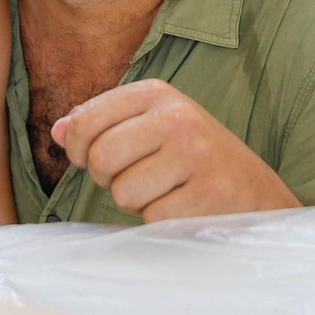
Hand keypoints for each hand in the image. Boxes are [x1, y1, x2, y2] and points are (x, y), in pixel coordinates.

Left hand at [51, 79, 300, 221]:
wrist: (257, 193)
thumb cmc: (194, 160)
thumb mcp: (152, 126)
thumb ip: (102, 124)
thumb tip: (57, 131)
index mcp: (157, 94)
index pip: (85, 121)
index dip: (77, 149)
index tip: (92, 159)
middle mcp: (177, 117)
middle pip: (101, 157)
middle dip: (108, 179)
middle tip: (135, 179)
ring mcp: (196, 155)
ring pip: (124, 193)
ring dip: (138, 203)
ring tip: (166, 191)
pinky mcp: (208, 194)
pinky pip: (153, 217)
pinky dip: (161, 220)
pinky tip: (184, 207)